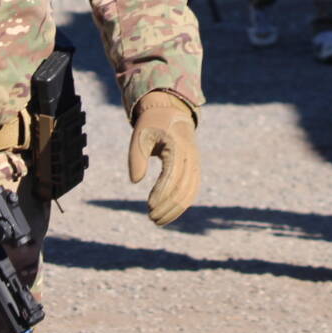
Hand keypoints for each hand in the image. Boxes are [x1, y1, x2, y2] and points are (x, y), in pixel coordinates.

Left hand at [127, 90, 199, 225]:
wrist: (170, 112)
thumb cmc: (152, 125)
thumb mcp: (139, 136)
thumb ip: (136, 157)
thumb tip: (136, 181)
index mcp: (178, 147)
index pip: (172, 176)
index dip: (161, 193)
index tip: (149, 206)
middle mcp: (191, 157)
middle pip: (183, 188)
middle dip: (167, 206)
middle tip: (150, 217)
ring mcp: (195, 164)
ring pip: (190, 193)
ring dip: (175, 210)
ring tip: (157, 220)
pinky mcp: (195, 169)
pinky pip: (192, 191)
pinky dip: (181, 205)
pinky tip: (168, 213)